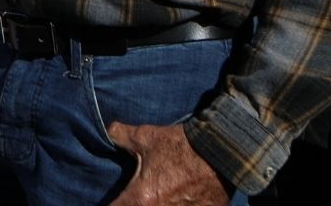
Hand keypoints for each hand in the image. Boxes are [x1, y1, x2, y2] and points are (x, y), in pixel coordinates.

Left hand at [107, 122, 231, 205]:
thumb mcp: (146, 137)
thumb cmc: (181, 146)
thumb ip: (121, 136)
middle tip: (138, 199)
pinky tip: (179, 201)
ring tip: (161, 197)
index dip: (111, 205)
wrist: (221, 151)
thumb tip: (109, 132)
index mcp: (141, 200)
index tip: (114, 201)